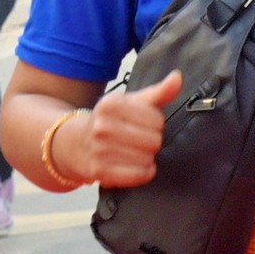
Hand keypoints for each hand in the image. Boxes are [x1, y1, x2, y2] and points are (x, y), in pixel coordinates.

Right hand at [80, 71, 179, 187]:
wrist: (77, 143)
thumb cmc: (110, 121)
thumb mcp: (131, 102)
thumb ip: (158, 92)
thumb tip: (177, 78)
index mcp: (111, 105)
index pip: (157, 120)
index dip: (155, 124)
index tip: (143, 125)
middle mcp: (103, 126)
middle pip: (154, 141)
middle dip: (152, 142)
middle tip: (139, 140)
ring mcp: (100, 150)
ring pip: (148, 159)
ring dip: (146, 158)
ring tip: (134, 152)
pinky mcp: (101, 171)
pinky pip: (139, 175)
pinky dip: (142, 173)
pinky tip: (134, 165)